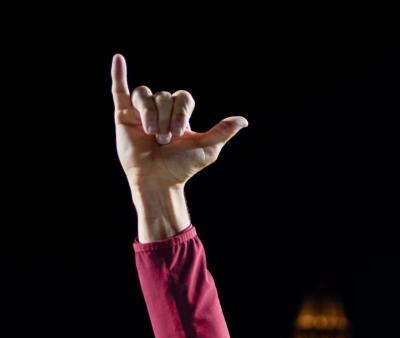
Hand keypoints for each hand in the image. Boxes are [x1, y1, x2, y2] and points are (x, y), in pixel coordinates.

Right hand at [111, 53, 247, 191]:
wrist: (157, 179)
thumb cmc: (182, 167)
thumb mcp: (207, 148)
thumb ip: (223, 131)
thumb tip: (243, 121)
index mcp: (180, 116)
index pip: (183, 98)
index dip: (181, 112)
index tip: (180, 133)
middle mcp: (161, 111)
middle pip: (164, 96)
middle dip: (165, 118)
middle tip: (165, 140)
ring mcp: (141, 112)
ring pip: (145, 94)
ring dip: (149, 113)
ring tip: (151, 134)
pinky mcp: (123, 116)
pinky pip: (119, 90)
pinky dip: (118, 74)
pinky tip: (118, 59)